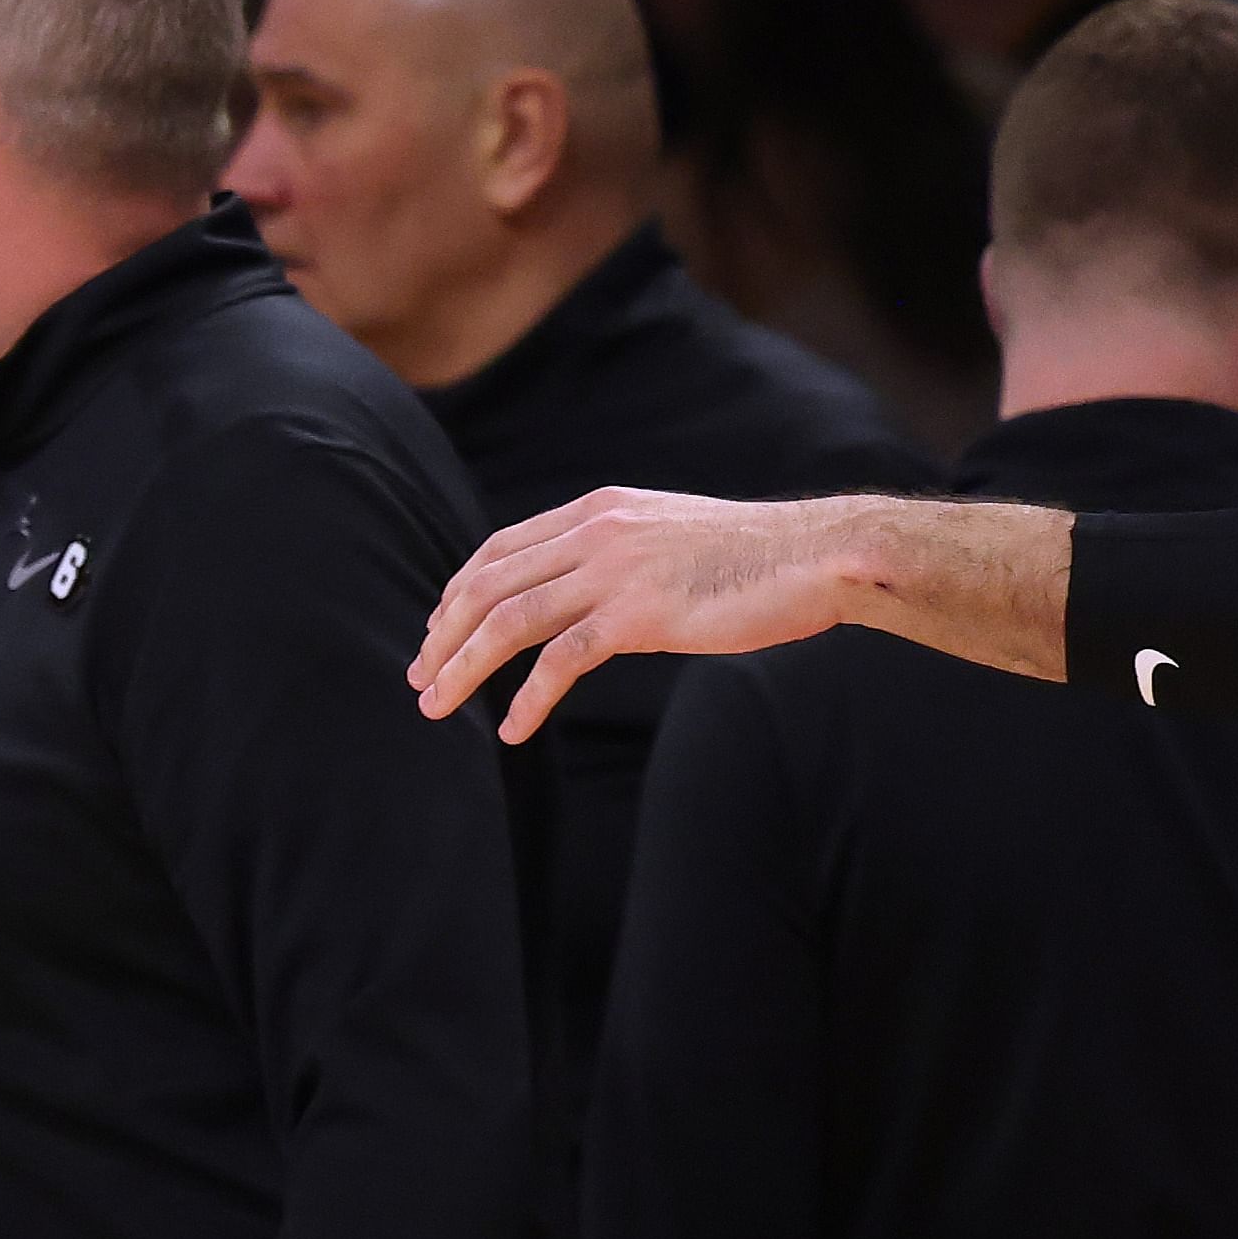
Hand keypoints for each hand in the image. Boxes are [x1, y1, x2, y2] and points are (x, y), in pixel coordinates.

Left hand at [412, 486, 895, 745]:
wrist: (818, 556)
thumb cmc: (755, 556)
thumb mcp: (669, 537)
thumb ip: (619, 553)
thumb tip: (585, 593)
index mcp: (598, 509)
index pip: (500, 547)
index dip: (458, 591)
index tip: (436, 630)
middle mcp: (595, 532)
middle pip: (488, 584)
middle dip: (442, 635)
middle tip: (419, 678)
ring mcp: (615, 572)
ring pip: (508, 621)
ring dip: (463, 669)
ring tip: (437, 707)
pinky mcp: (639, 615)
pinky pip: (560, 661)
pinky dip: (527, 698)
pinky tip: (513, 728)